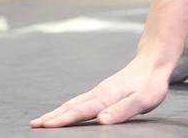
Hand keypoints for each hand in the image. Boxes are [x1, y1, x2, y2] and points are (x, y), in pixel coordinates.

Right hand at [30, 54, 168, 127]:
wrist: (154, 62)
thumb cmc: (151, 83)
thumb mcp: (143, 100)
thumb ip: (123, 110)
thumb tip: (102, 120)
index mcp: (106, 97)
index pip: (80, 111)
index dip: (63, 120)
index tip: (45, 126)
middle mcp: (99, 94)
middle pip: (71, 106)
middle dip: (52, 117)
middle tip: (33, 125)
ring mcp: (100, 91)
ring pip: (73, 103)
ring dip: (56, 112)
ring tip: (41, 120)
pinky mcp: (103, 91)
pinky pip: (80, 101)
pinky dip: (67, 108)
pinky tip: (64, 112)